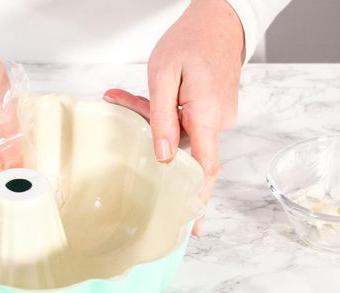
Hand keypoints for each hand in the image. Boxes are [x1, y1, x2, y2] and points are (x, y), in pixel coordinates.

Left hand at [103, 0, 243, 233]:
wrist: (220, 19)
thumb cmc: (190, 42)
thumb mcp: (164, 74)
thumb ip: (161, 117)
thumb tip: (163, 157)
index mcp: (206, 116)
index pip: (206, 168)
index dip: (196, 197)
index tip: (189, 222)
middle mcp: (217, 121)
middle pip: (183, 150)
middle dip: (153, 145)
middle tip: (122, 110)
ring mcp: (217, 115)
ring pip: (181, 135)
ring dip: (153, 125)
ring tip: (122, 97)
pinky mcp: (211, 109)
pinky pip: (186, 122)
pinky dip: (164, 116)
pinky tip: (141, 100)